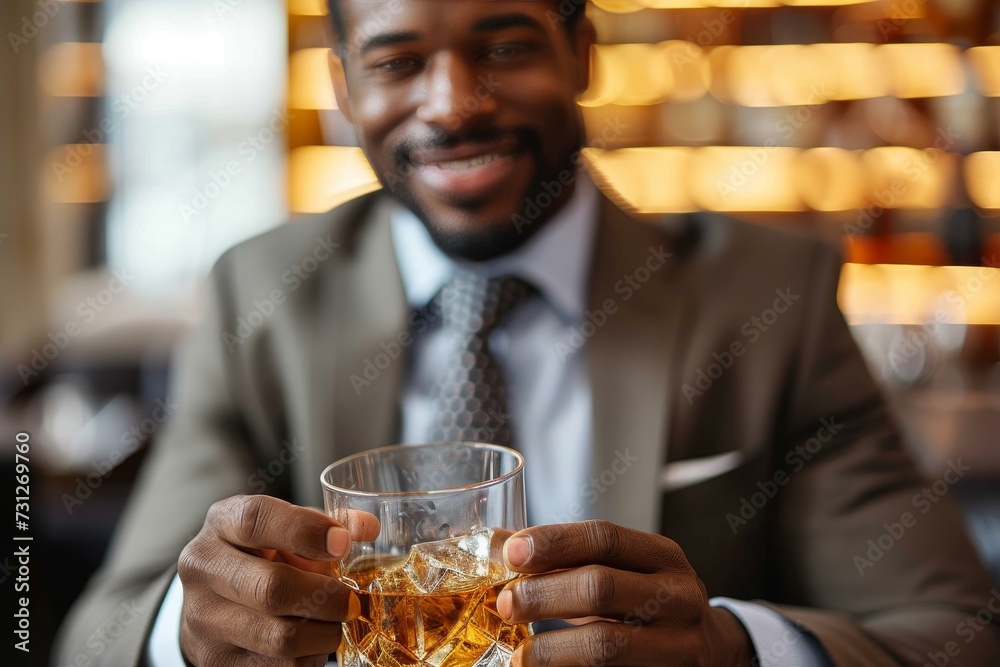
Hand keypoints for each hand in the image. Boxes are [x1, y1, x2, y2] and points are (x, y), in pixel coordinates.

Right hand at [177, 495, 377, 665]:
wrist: (213, 602)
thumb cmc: (261, 556)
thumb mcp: (286, 529)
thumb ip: (328, 523)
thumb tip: (366, 528)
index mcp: (222, 523)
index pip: (257, 519)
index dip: (306, 531)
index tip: (343, 544)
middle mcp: (203, 567)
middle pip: (273, 587)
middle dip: (327, 596)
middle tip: (352, 600)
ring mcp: (203, 618)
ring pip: (279, 636)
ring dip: (323, 633)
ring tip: (335, 623)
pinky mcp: (214, 659)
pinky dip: (308, 657)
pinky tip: (312, 643)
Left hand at [495, 520, 753, 666]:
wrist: (710, 654)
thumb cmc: (647, 606)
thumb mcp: (622, 572)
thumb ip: (566, 559)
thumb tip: (493, 545)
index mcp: (664, 557)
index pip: (604, 537)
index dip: (554, 542)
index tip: (512, 554)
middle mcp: (678, 597)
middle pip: (601, 587)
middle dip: (544, 595)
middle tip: (506, 604)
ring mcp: (680, 645)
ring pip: (606, 645)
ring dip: (552, 650)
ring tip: (519, 655)